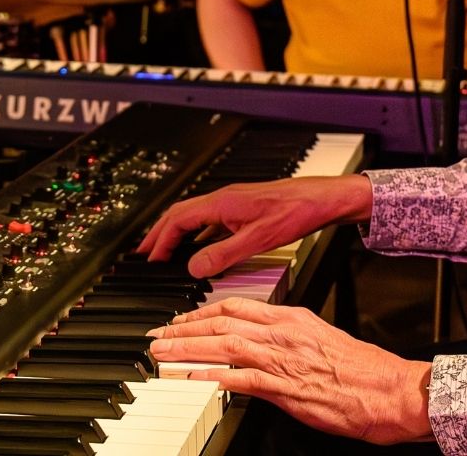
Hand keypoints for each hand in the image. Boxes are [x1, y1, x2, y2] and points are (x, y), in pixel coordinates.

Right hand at [136, 175, 371, 277]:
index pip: (178, 219)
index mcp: (221, 203)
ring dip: (177, 234)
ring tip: (165, 252)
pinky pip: (210, 221)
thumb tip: (194, 267)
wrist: (321, 199)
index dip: (160, 239)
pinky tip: (200, 248)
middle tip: (145, 253)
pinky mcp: (243, 209)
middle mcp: (223, 200)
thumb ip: (223, 254)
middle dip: (160, 234)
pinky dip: (197, 235)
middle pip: (180, 214)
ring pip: (195, 217)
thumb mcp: (257, 239)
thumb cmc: (295, 211)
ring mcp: (233, 204)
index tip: (150, 258)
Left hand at [148, 297, 432, 443]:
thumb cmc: (362, 370)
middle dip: (184, 328)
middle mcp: (284, 333)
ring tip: (163, 353)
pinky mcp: (287, 388)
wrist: (389, 389)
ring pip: (225, 345)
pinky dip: (214, 377)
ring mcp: (284, 360)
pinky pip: (242, 379)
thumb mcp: (321, 339)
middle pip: (222, 322)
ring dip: (189, 349)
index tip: (180, 318)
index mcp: (292, 318)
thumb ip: (288, 338)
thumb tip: (261, 344)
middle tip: (157, 335)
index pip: (236, 306)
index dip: (202, 311)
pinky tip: (193, 379)